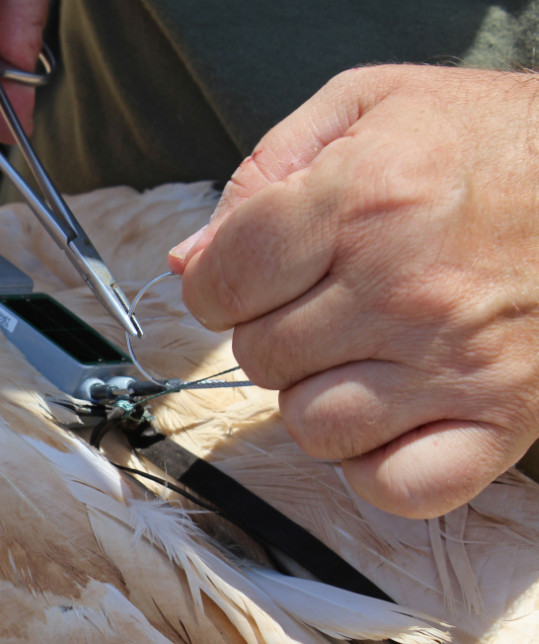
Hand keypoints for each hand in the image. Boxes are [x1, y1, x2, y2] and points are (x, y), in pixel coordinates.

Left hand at [168, 65, 538, 518]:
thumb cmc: (486, 138)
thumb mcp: (365, 105)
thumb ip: (261, 174)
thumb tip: (189, 261)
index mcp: (362, 200)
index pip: (221, 285)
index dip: (217, 286)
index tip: (248, 277)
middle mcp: (405, 288)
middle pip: (260, 356)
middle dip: (272, 331)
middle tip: (322, 302)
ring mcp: (458, 362)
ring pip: (313, 426)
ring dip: (316, 396)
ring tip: (358, 354)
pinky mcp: (505, 417)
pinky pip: (399, 487)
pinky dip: (377, 465)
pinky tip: (390, 417)